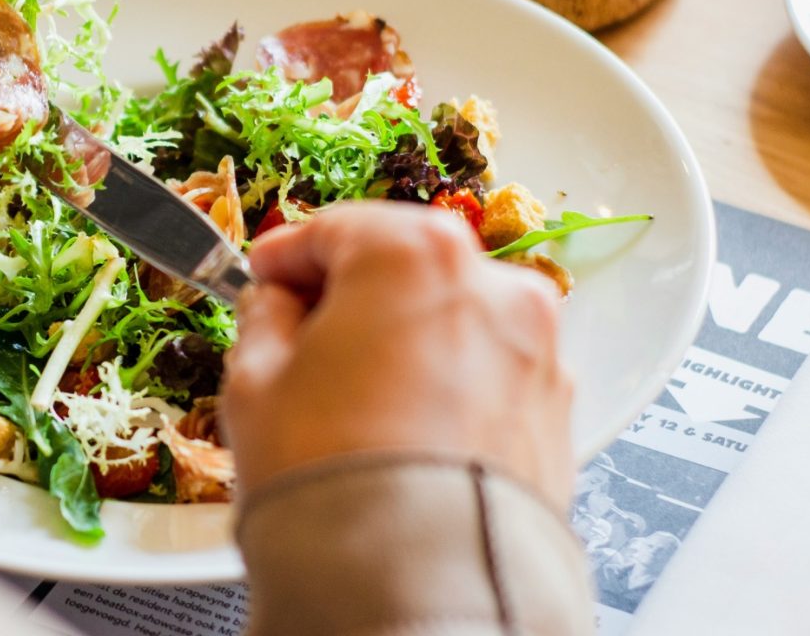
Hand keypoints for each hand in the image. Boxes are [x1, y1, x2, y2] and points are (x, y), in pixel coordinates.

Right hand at [223, 201, 573, 509]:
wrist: (415, 582)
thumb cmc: (334, 478)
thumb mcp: (254, 381)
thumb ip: (264, 317)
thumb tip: (276, 305)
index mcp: (412, 253)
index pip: (335, 227)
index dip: (286, 255)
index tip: (263, 277)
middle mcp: (491, 285)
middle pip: (403, 265)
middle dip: (352, 295)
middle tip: (301, 337)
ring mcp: (534, 349)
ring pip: (452, 319)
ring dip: (405, 339)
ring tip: (353, 398)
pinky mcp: (555, 410)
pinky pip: (487, 374)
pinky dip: (448, 385)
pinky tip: (402, 430)